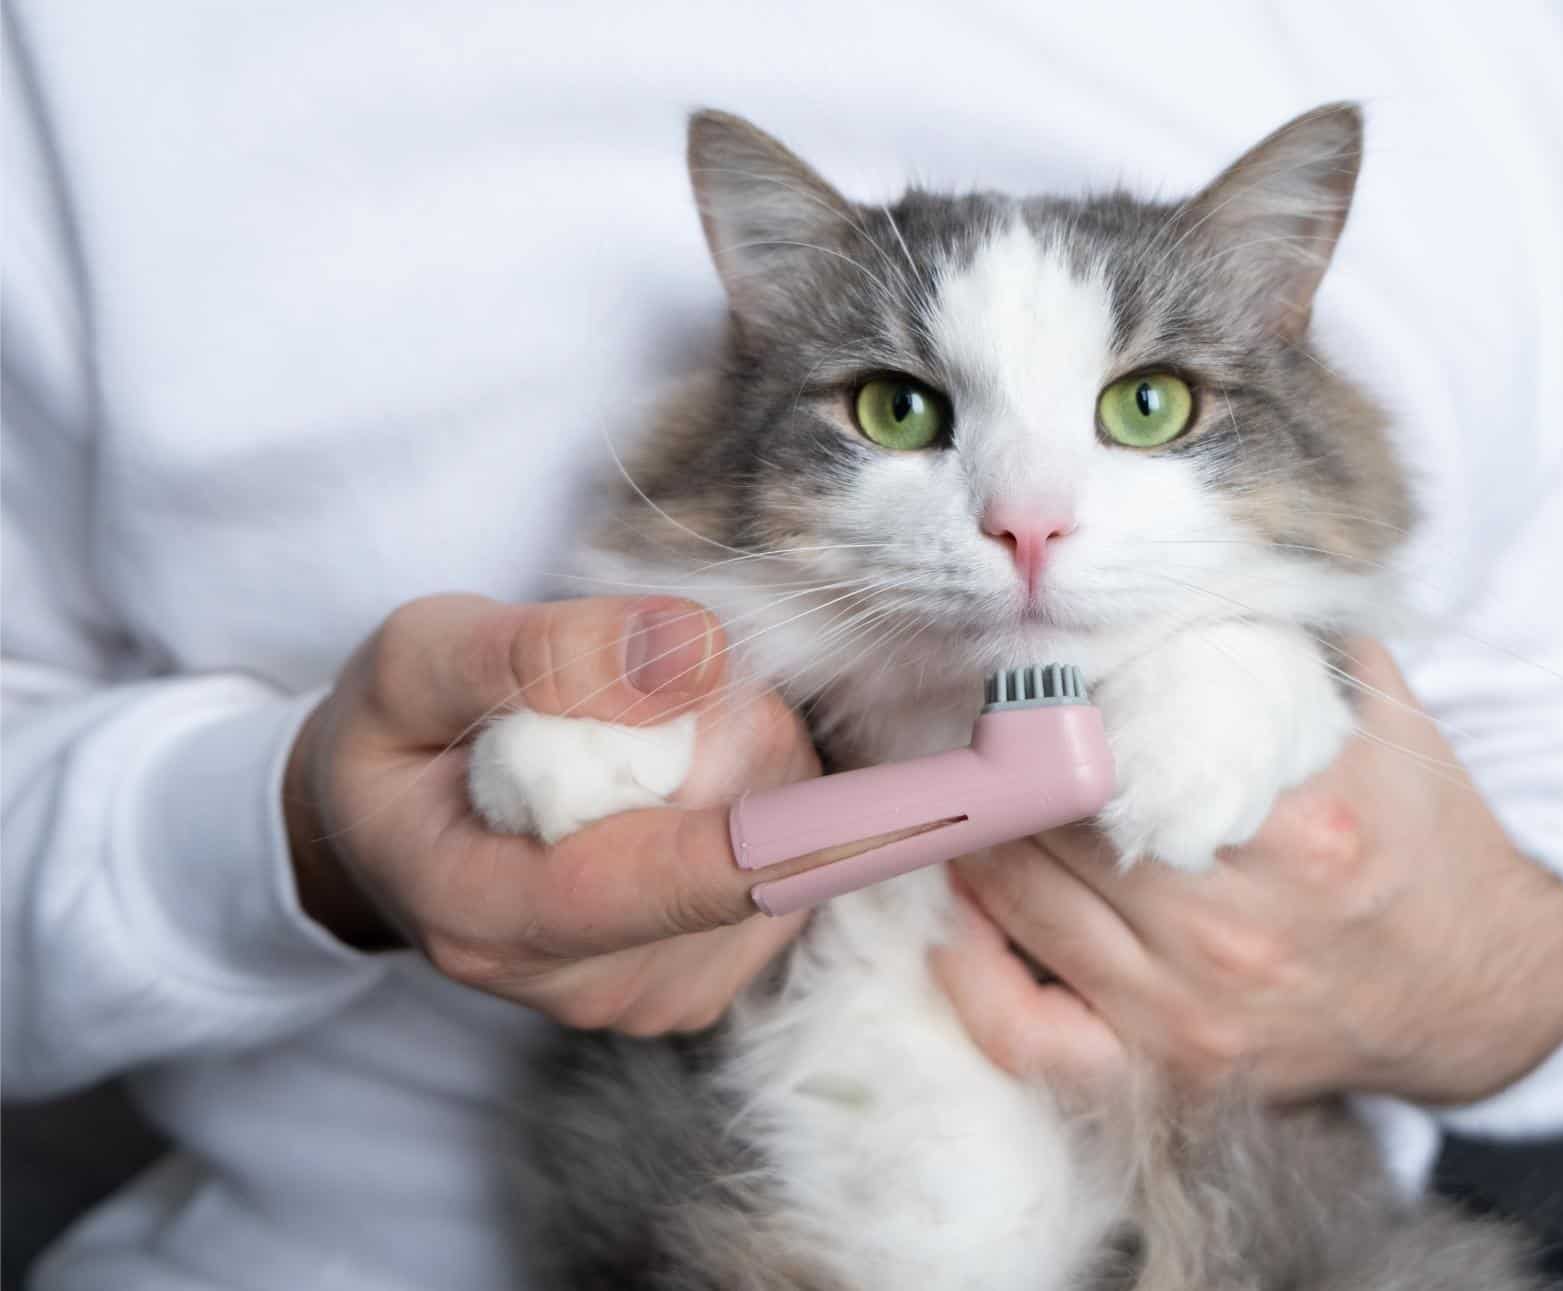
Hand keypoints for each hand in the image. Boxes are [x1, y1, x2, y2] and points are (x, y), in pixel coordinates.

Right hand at [284, 594, 819, 1033]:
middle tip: (647, 686)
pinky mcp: (700, 985)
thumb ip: (544, 654)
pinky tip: (674, 788)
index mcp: (494, 914)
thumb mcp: (420, 658)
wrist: (382, 831)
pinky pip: (784, 878)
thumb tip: (697, 653)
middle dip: (741, 736)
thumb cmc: (398, 738)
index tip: (934, 802)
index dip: (815, 833)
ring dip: (751, 767)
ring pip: (783, 861)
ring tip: (643, 740)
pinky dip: (756, 809)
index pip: (688, 879)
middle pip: (755, 852)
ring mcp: (650, 999)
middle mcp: (583, 985)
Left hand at [931, 640, 1562, 1105]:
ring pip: (1021, 904)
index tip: (1024, 669)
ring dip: (980, 837)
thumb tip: (1172, 569)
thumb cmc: (1417, 838)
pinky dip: (974, 974)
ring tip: (977, 789)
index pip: (1116, 743)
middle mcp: (1239, 927)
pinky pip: (1027, 1033)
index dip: (1050, 699)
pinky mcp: (1172, 1069)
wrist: (1478, 988)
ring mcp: (1196, 1011)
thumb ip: (1281, 638)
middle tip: (982, 721)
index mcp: (1298, 824)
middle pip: (1055, 820)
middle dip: (1007, 759)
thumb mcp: (1377, 717)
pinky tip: (962, 917)